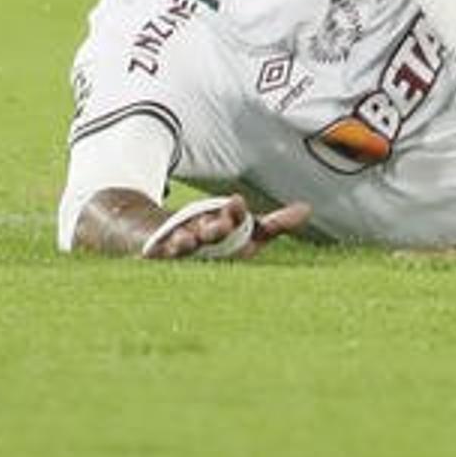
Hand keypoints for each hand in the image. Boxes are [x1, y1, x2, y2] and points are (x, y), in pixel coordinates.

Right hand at [139, 194, 309, 261]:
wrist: (159, 232)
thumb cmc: (213, 236)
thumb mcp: (244, 232)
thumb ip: (274, 224)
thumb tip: (307, 209)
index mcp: (222, 225)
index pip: (232, 217)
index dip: (235, 212)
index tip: (236, 202)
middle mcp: (198, 231)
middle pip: (209, 229)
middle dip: (215, 227)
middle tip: (221, 223)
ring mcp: (175, 243)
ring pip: (180, 242)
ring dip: (183, 241)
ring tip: (185, 241)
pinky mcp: (154, 254)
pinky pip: (153, 254)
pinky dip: (152, 253)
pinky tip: (148, 254)